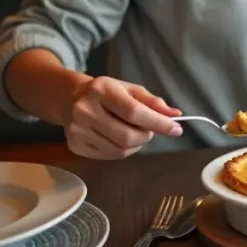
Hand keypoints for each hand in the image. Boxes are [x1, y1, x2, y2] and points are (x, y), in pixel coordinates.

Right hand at [63, 76, 182, 159]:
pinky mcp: (75, 145)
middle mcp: (85, 110)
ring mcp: (77, 130)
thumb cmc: (106, 93)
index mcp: (101, 90)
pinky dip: (123, 150)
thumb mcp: (130, 89)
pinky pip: (109, 156)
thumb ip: (152, 102)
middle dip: (146, 136)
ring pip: (119, 150)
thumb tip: (175, 115)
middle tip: (150, 130)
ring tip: (134, 132)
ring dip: (136, 145)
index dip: (158, 123)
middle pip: (127, 136)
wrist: (70, 98)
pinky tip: (119, 138)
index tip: (176, 129)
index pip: (133, 112)